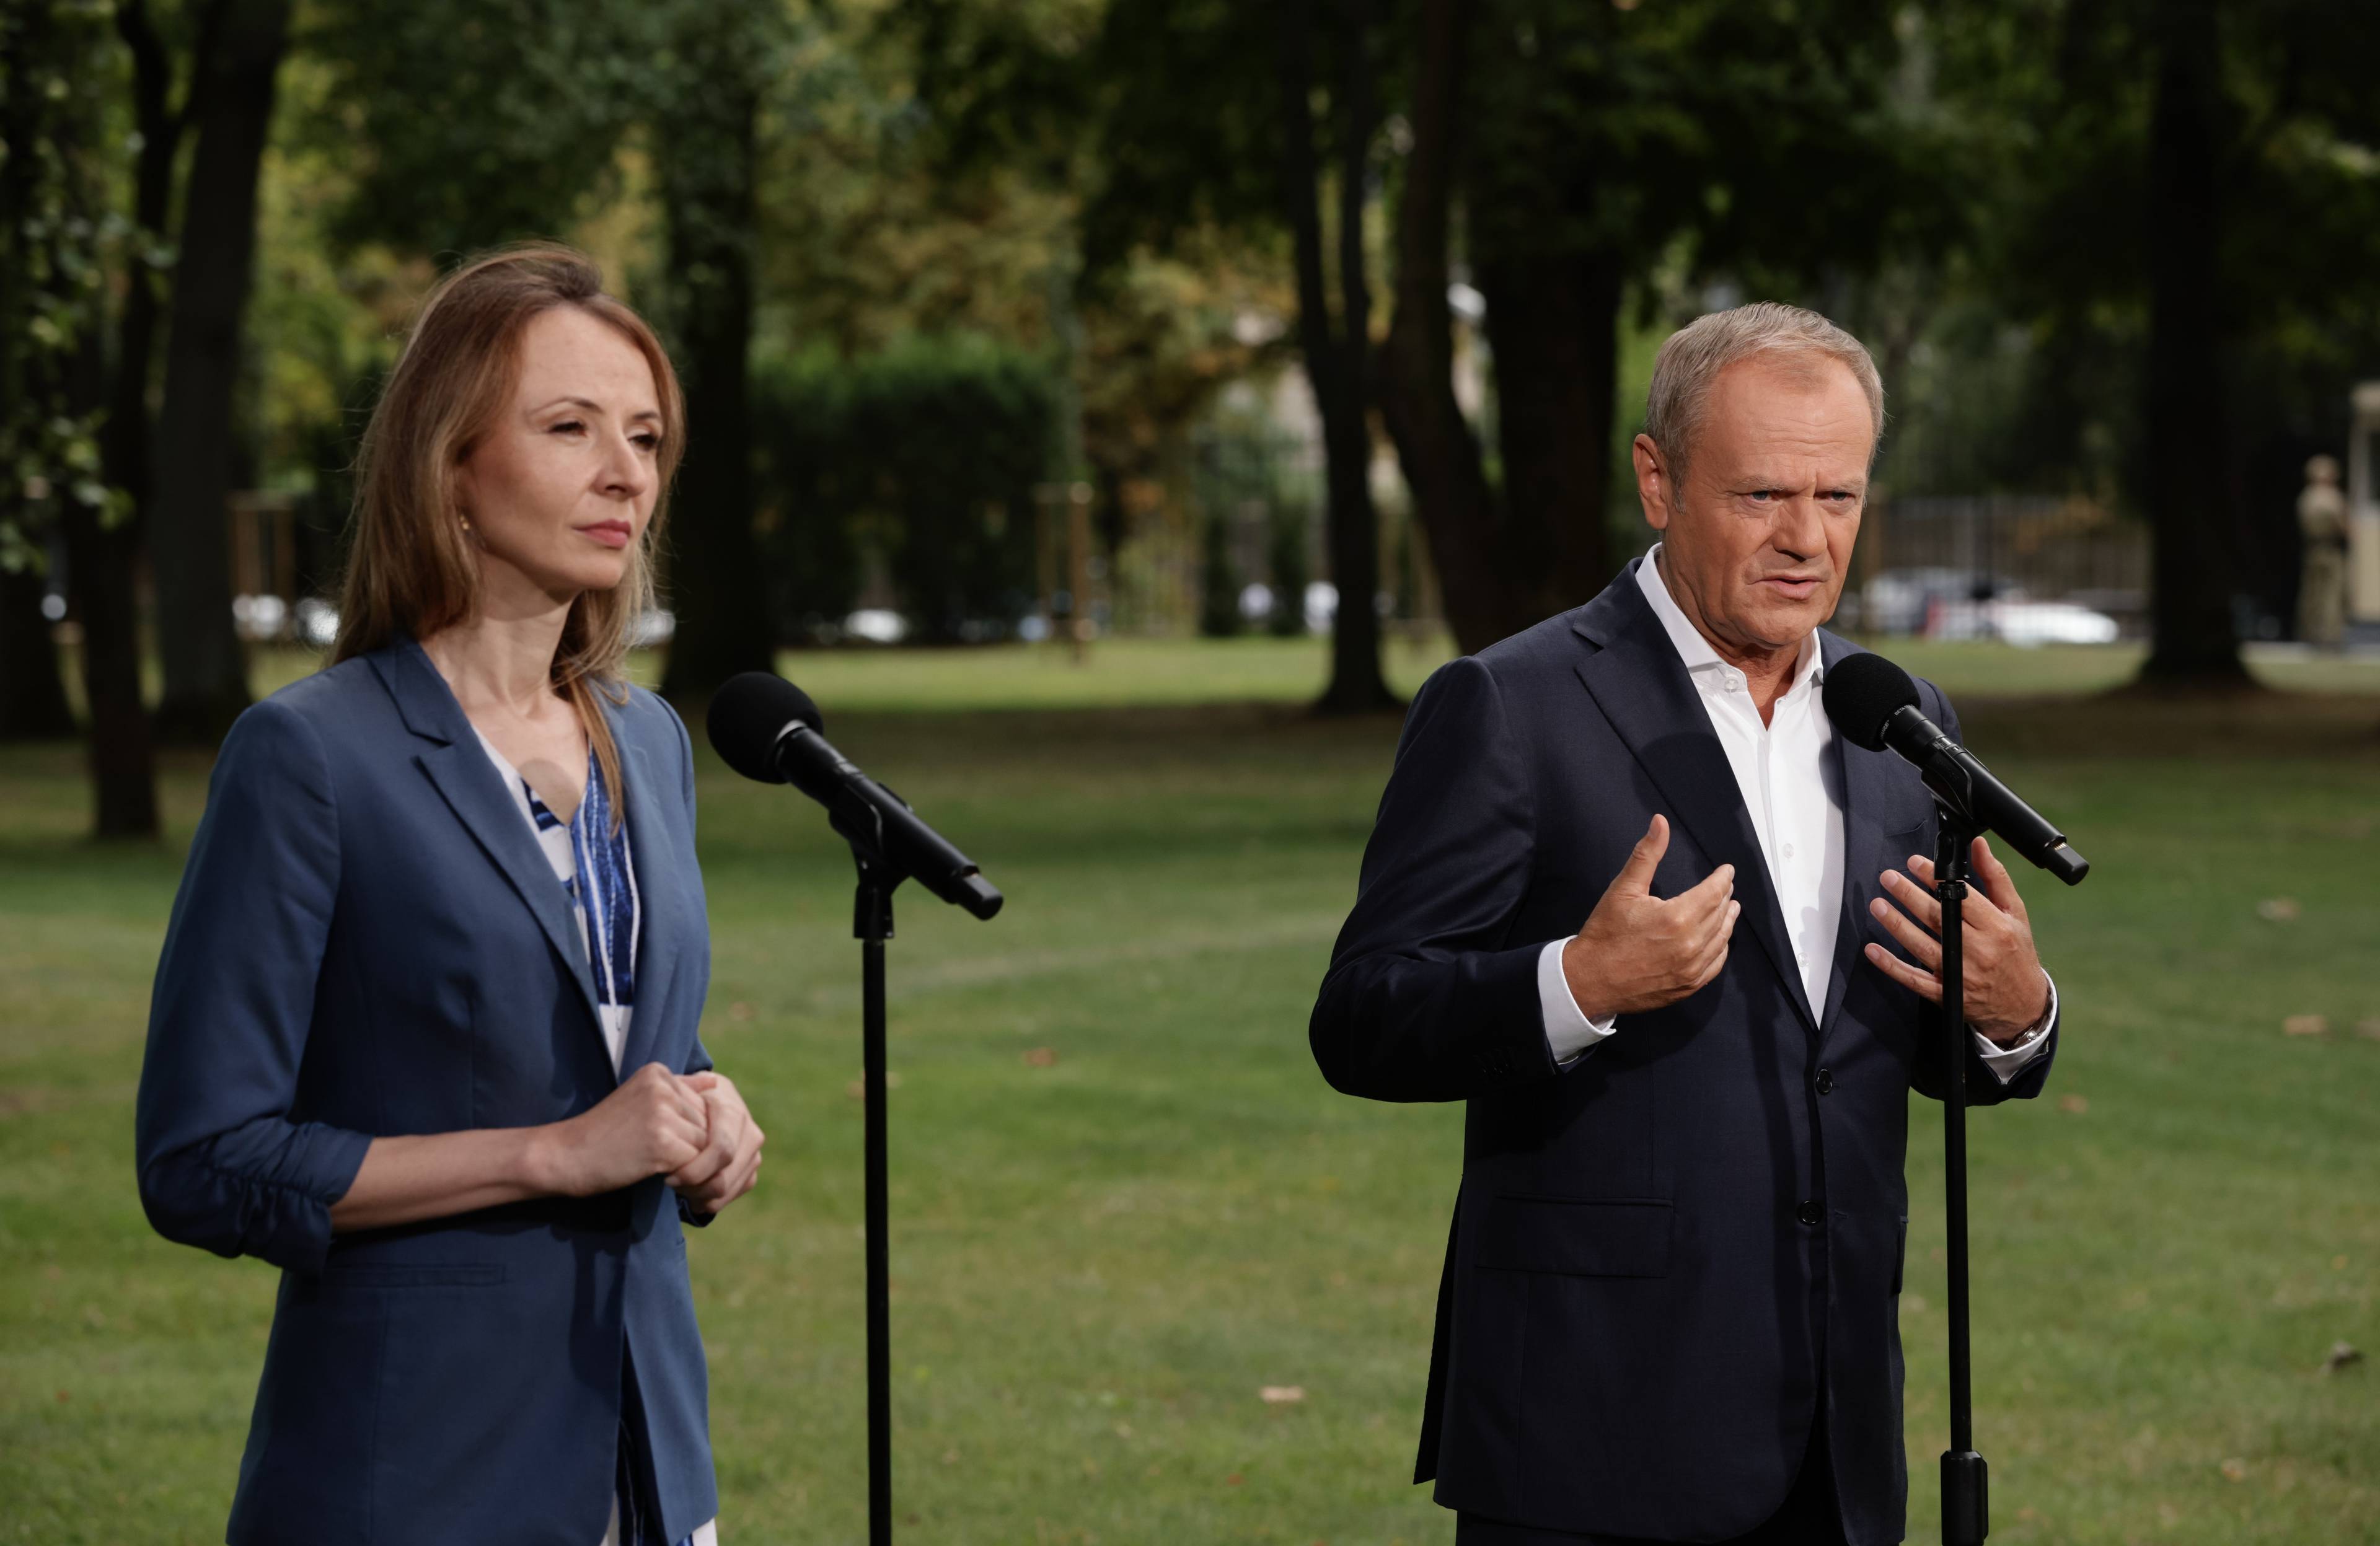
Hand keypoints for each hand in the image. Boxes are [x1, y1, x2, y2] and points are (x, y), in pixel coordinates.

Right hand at [534, 1062, 709, 1196]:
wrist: (565, 1156)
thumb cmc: (603, 1133)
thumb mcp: (640, 1099)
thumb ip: (679, 1090)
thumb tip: (715, 1082)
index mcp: (658, 1072)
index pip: (702, 1102)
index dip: (687, 1129)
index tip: (659, 1140)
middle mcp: (662, 1086)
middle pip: (707, 1122)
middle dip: (692, 1145)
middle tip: (663, 1158)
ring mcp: (662, 1113)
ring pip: (706, 1143)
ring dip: (690, 1162)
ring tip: (660, 1165)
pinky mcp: (662, 1143)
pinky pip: (696, 1162)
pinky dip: (683, 1174)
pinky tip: (659, 1175)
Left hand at [668, 1071, 764, 1215]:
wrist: (706, 1105)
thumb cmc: (685, 1100)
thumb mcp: (678, 1092)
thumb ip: (683, 1092)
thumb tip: (703, 1087)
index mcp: (732, 1111)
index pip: (721, 1151)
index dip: (694, 1171)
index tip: (668, 1176)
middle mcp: (750, 1132)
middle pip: (723, 1177)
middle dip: (693, 1188)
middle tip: (671, 1184)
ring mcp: (754, 1152)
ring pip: (727, 1189)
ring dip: (698, 1195)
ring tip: (679, 1186)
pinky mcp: (751, 1169)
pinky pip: (731, 1195)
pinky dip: (709, 1200)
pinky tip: (691, 1192)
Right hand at [1562, 815, 1740, 1019]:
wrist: (1589, 980)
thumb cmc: (1605, 933)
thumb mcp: (1623, 888)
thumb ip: (1647, 854)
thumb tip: (1660, 822)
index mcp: (1677, 917)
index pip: (1713, 892)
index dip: (1723, 879)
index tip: (1727, 871)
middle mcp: (1690, 944)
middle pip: (1720, 914)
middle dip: (1725, 896)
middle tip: (1727, 886)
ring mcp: (1691, 968)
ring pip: (1721, 939)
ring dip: (1727, 921)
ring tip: (1730, 908)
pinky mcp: (1687, 986)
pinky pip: (1715, 964)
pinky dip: (1720, 948)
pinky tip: (1719, 940)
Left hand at [1864, 837, 2050, 1042]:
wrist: (2023, 1005)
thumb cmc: (2016, 953)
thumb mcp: (2015, 913)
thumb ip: (1995, 878)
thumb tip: (1979, 845)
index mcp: (1996, 927)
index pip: (1961, 898)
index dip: (1935, 879)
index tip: (1914, 863)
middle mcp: (1978, 951)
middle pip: (1938, 919)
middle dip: (1910, 896)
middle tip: (1889, 878)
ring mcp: (1959, 974)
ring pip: (1922, 947)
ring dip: (1896, 925)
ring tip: (1878, 905)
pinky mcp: (1945, 993)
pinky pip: (1914, 979)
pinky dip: (1891, 965)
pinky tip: (1873, 950)